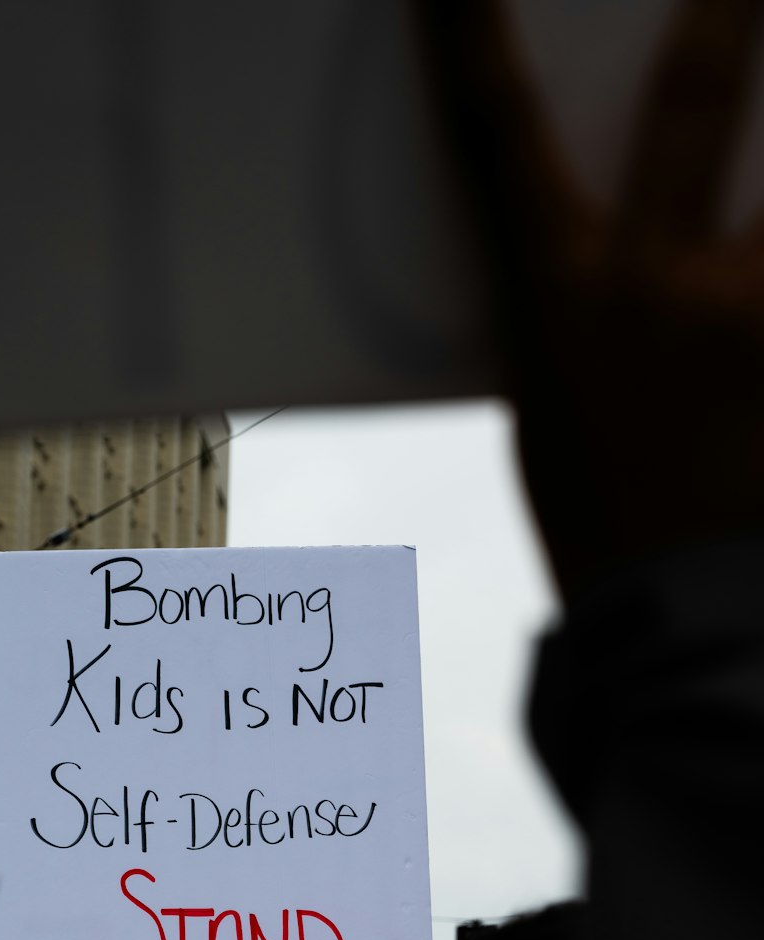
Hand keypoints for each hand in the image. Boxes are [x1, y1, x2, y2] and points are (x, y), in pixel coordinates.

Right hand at [420, 0, 763, 598]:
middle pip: (696, 99)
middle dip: (722, 13)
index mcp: (560, 303)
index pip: (497, 138)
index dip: (468, 38)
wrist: (676, 616)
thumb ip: (583, 286)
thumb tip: (621, 210)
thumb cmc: (602, 509)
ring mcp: (754, 317)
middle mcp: (656, 290)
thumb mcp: (550, 392)